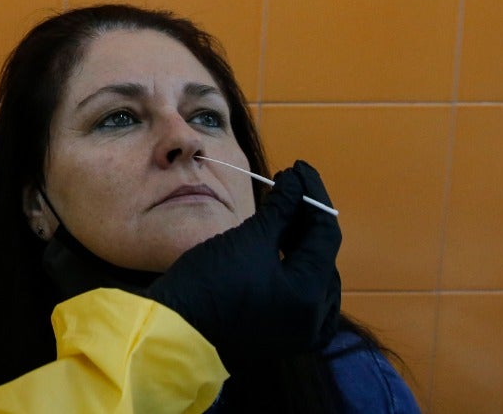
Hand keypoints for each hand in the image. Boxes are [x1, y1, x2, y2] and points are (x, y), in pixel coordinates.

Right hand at [145, 161, 341, 362]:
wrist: (177, 325)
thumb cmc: (212, 279)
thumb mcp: (249, 238)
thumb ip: (281, 208)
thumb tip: (297, 181)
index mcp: (310, 293)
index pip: (326, 234)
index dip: (315, 195)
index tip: (300, 168)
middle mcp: (315, 318)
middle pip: (324, 257)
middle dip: (309, 220)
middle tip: (291, 189)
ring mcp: (301, 331)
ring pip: (315, 277)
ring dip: (303, 243)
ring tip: (286, 214)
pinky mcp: (284, 334)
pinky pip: (304, 296)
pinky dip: (296, 268)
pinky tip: (282, 248)